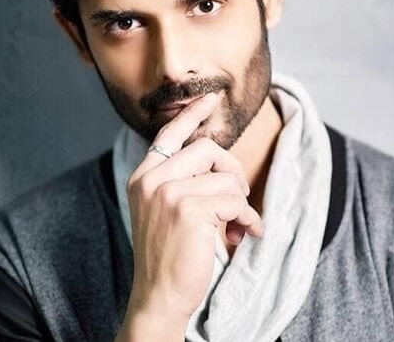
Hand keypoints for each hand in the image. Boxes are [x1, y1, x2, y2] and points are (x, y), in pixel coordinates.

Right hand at [126, 92, 262, 320]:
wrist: (158, 295)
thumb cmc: (168, 252)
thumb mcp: (165, 209)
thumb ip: (183, 180)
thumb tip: (220, 161)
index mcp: (144, 176)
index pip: (169, 134)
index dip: (192, 114)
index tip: (210, 98)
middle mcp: (152, 179)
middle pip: (207, 149)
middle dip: (232, 171)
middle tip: (238, 197)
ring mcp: (168, 193)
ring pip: (225, 178)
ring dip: (241, 202)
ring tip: (238, 224)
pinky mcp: (188, 210)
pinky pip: (235, 201)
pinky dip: (248, 217)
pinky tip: (243, 235)